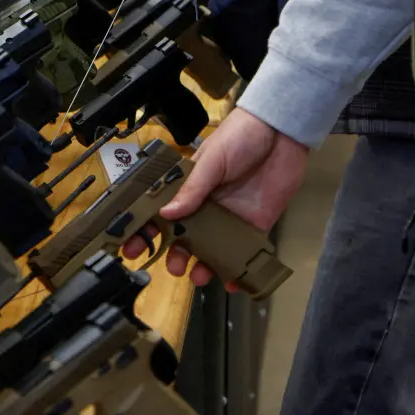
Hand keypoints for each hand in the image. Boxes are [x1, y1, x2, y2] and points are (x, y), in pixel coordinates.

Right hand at [121, 108, 307, 287]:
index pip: (161, 212)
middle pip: (184, 237)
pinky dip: (237, 271)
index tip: (133, 248)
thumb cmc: (239, 137)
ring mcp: (229, 218)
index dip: (146, 231)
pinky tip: (231, 282)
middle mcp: (205, 206)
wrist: (281, 132)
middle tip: (173, 267)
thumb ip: (192, 189)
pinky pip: (243, 253)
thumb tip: (166, 214)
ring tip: (198, 277)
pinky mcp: (255, 226)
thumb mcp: (212, 161)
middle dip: (174, 255)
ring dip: (203, 266)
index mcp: (188, 187)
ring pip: (211, 250)